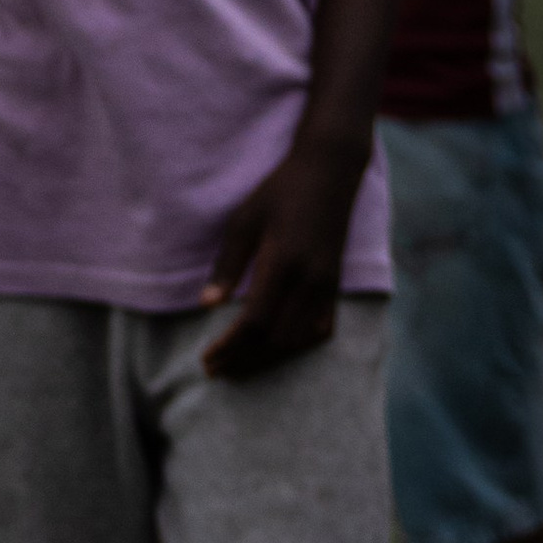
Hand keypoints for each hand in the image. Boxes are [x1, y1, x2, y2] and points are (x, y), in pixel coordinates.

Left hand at [198, 129, 363, 375]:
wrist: (329, 173)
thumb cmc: (279, 191)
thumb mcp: (245, 218)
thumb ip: (228, 264)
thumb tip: (207, 306)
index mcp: (283, 262)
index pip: (255, 322)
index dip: (230, 346)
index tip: (207, 358)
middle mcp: (309, 281)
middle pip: (275, 339)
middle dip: (243, 359)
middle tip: (214, 369)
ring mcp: (327, 287)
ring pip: (296, 341)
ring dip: (266, 359)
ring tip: (237, 367)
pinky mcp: (335, 288)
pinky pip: (318, 332)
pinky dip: (295, 348)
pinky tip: (275, 352)